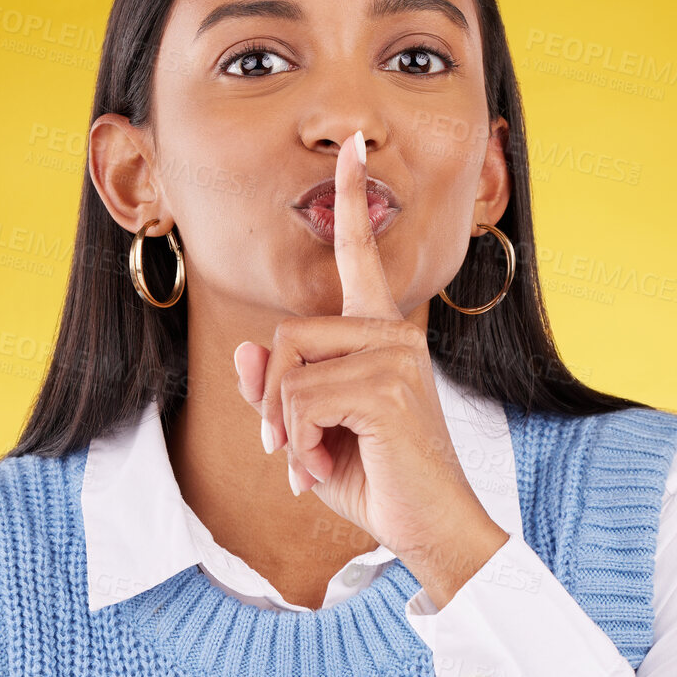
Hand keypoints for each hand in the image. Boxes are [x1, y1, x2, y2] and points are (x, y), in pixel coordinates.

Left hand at [232, 131, 507, 607]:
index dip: (351, 201)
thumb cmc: (376, 480)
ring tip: (310, 465)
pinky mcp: (386, 386)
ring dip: (283, 428)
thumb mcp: (311, 433)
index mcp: (381, 335)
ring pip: (289, 368)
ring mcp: (394, 355)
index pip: (360, 257)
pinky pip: (300, 399)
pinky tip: (320, 470)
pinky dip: (296, 444)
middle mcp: (393, 333)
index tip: (352, 146)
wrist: (429, 529)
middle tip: (282, 449)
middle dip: (270, 399)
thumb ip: (280, 390)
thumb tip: (246, 352)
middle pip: (287, 333)